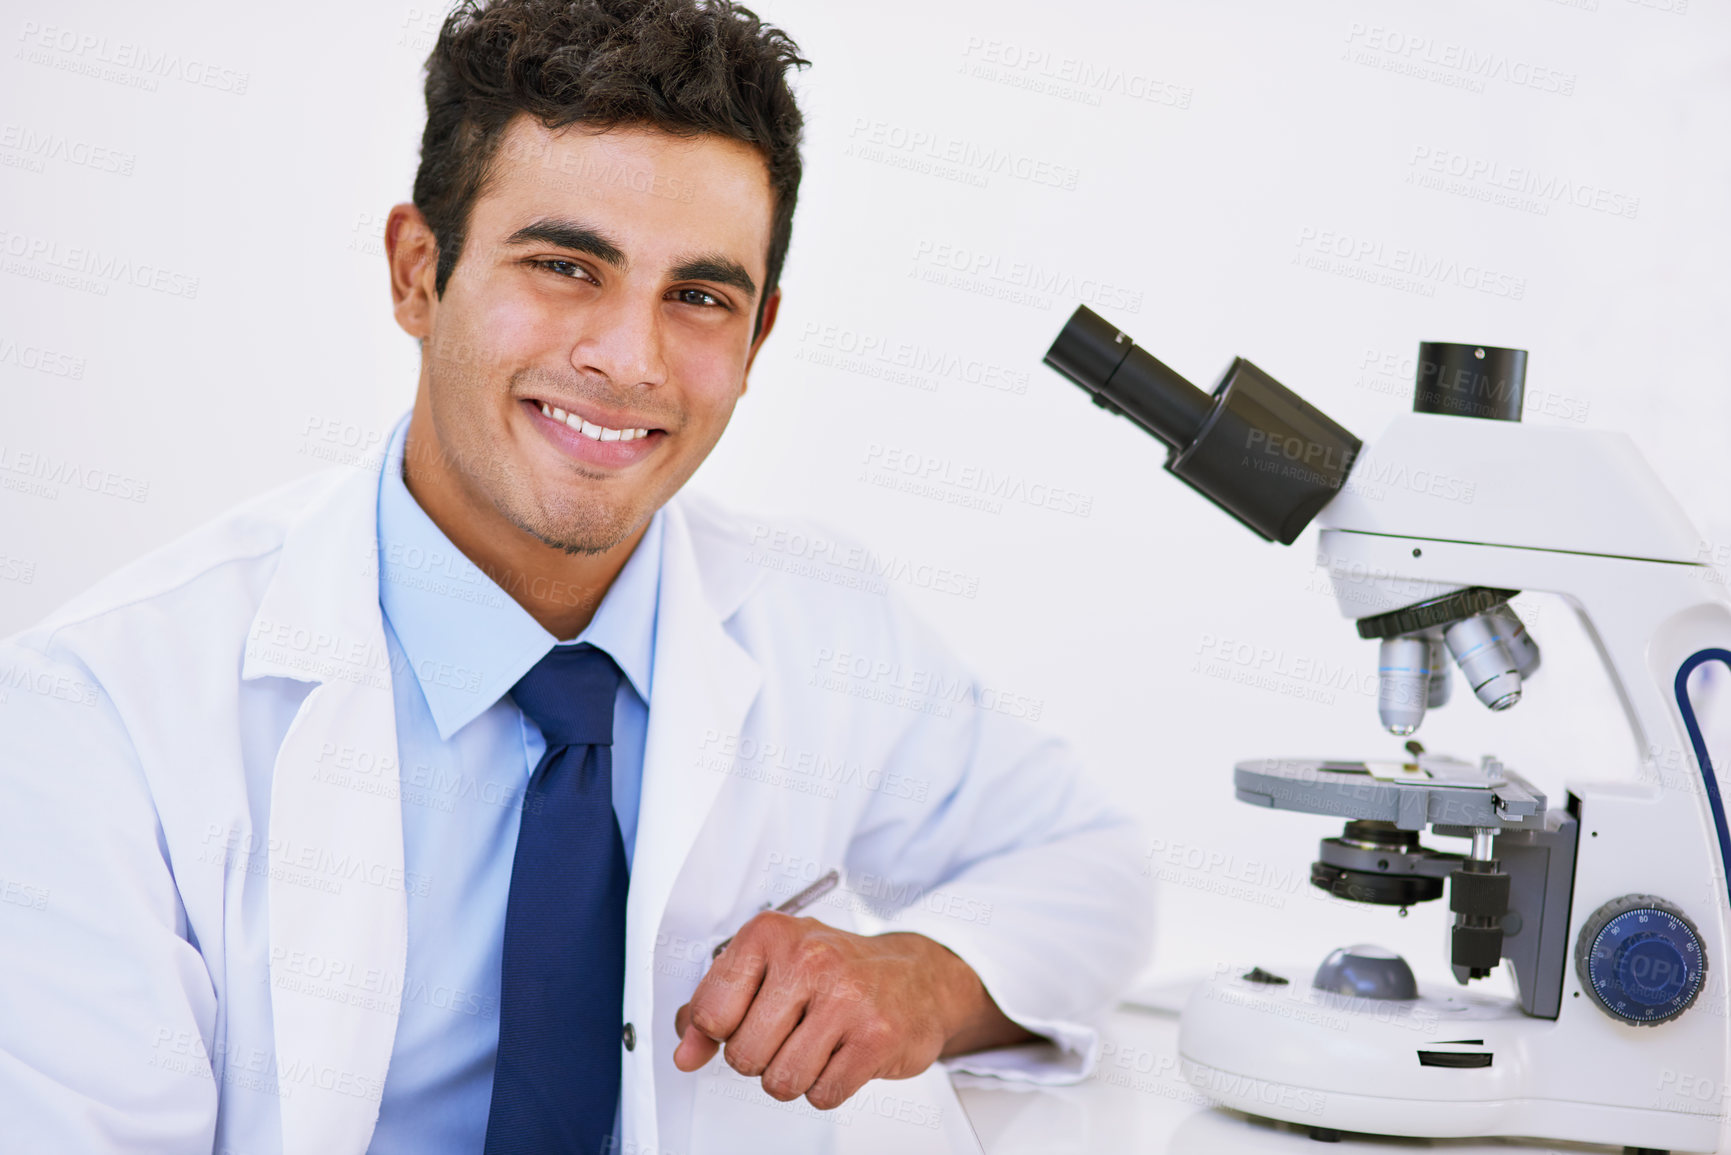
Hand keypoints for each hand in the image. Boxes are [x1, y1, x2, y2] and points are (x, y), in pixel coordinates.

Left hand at [671, 912, 1035, 1109]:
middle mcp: (808, 959)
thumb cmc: (835, 973)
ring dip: (794, 1076)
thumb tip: (683, 1052)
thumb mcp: (768, 971)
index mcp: (770, 935)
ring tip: (815, 1045)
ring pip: (781, 1081)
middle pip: (743, 1055)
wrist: (916, 977)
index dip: (719, 1033)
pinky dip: (827, 1086)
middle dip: (760, 1059)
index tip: (741, 1023)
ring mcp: (846, 997)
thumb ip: (717, 1007)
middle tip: (788, 1034)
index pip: (710, 1013)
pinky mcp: (877, 1037)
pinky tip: (841, 1055)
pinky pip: (822, 1094)